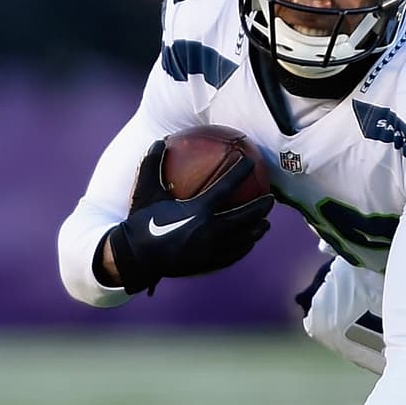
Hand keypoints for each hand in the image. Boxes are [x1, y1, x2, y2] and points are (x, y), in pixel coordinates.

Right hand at [107, 140, 274, 293]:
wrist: (134, 258)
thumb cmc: (140, 222)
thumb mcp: (145, 192)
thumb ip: (153, 165)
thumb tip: (159, 141)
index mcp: (197, 210)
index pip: (226, 187)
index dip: (240, 172)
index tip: (249, 161)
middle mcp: (209, 230)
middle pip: (244, 217)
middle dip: (261, 207)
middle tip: (271, 199)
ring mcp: (211, 249)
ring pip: (243, 239)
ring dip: (257, 230)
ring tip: (265, 224)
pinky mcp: (208, 263)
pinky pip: (232, 255)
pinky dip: (243, 247)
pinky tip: (247, 243)